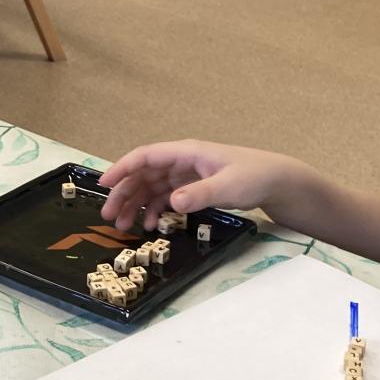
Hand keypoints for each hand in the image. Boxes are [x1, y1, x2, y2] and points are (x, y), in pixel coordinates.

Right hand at [98, 140, 309, 231]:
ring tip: (123, 226)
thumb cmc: (254, 176)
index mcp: (186, 152)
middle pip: (143, 174)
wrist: (277, 182)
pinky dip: (155, 209)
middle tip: (109, 217)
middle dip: (124, 193)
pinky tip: (151, 225)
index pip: (146, 156)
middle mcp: (182, 161)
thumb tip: (172, 204)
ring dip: (136, 204)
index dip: (121, 168)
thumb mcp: (227, 186)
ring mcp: (187, 175)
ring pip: (152, 187)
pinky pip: (166, 197)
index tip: (102, 185)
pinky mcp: (194, 188)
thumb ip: (199, 194)